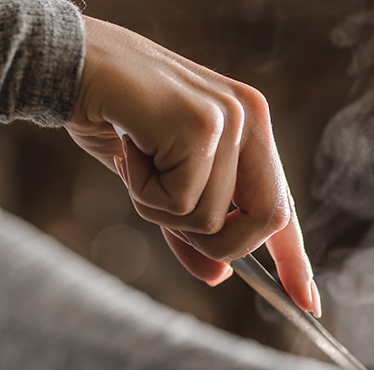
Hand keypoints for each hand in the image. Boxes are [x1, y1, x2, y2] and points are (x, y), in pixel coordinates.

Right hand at [64, 16, 317, 313]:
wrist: (64, 61)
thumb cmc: (110, 114)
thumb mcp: (156, 181)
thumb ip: (191, 225)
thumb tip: (217, 275)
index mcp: (252, 127)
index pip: (282, 204)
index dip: (294, 258)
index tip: (309, 303)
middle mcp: (252, 117)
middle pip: (265, 221)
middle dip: (216, 242)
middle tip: (163, 214)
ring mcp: (230, 118)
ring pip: (212, 219)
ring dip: (158, 208)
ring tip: (134, 162)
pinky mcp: (201, 125)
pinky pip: (179, 202)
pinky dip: (142, 192)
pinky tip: (127, 151)